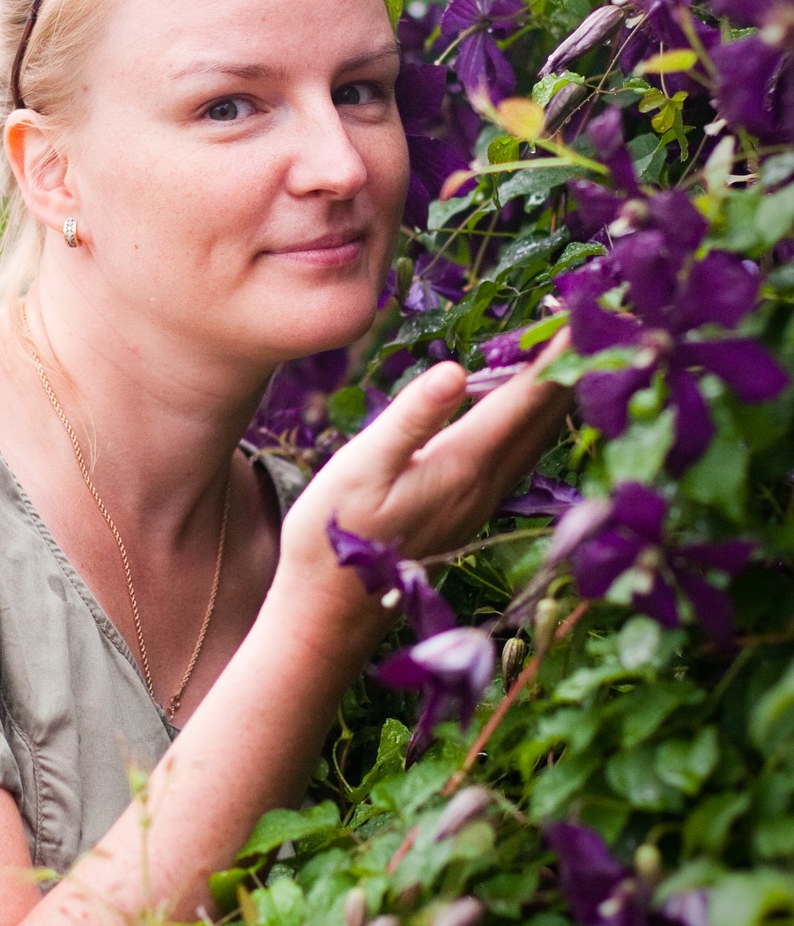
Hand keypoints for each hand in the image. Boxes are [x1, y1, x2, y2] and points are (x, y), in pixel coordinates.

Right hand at [279, 342, 568, 590]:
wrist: (330, 615)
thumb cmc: (334, 539)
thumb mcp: (360, 467)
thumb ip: (412, 418)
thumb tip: (457, 370)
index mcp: (464, 463)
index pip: (527, 396)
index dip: (558, 351)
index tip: (588, 310)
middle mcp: (486, 483)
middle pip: (545, 416)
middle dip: (571, 364)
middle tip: (595, 318)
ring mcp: (481, 502)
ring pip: (538, 438)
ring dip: (557, 393)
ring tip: (571, 352)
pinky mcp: (469, 512)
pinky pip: (520, 455)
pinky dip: (535, 420)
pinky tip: (529, 410)